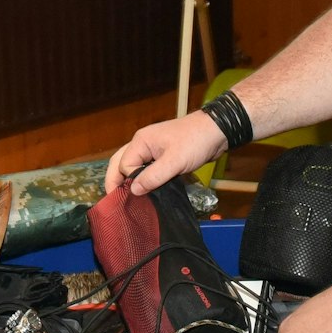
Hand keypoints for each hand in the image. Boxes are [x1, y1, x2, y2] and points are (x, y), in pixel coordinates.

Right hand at [103, 111, 225, 193]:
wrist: (216, 131)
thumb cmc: (194, 143)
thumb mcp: (174, 162)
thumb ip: (153, 177)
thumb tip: (132, 191)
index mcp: (141, 141)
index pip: (124, 165)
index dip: (129, 181)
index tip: (137, 196)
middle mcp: (142, 144)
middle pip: (120, 162)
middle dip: (115, 180)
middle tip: (115, 201)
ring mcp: (152, 149)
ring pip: (132, 165)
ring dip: (128, 179)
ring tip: (127, 198)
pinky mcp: (162, 155)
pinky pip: (146, 167)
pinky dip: (142, 178)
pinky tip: (144, 190)